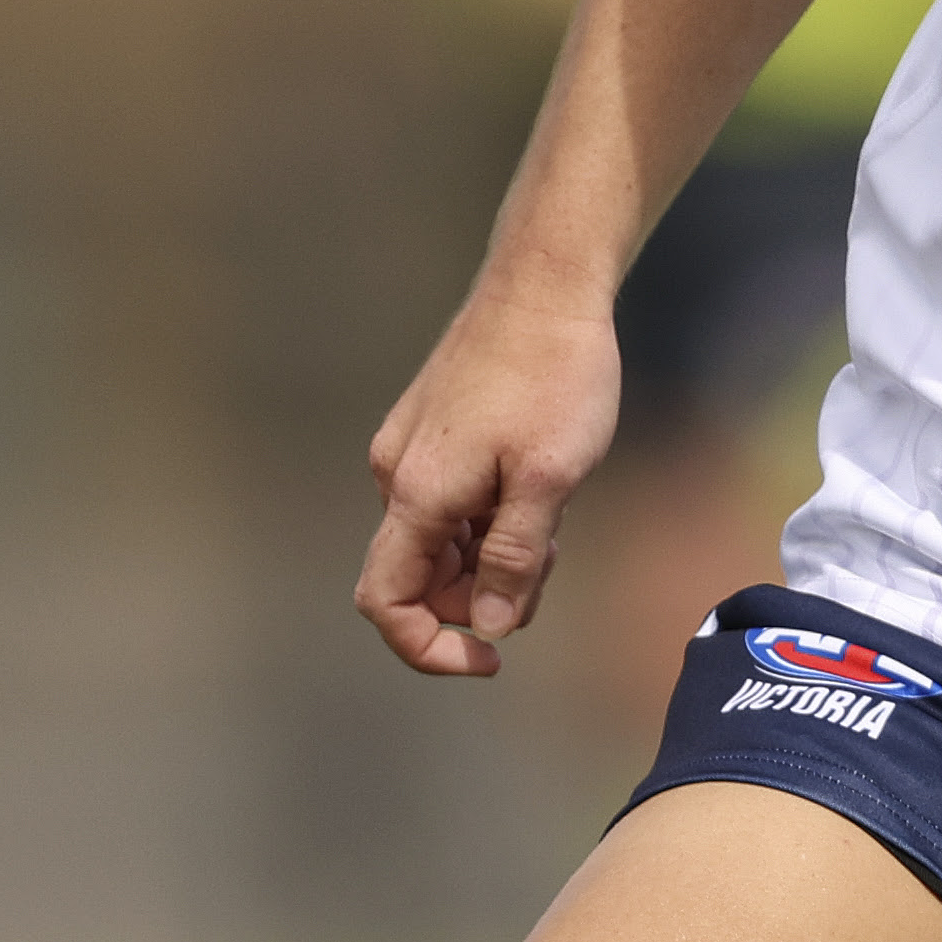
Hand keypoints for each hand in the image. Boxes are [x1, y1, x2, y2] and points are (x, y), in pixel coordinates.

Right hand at [355, 294, 621, 675]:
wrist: (547, 282)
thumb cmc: (556, 375)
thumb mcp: (551, 478)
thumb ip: (514, 557)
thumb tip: (487, 625)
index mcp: (416, 494)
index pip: (386, 601)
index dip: (427, 646)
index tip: (487, 659)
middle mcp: (397, 475)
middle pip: (417, 573)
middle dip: (477, 594)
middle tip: (546, 572)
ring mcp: (412, 448)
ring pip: (439, 536)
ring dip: (487, 554)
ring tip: (553, 529)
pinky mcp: (433, 426)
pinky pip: (450, 498)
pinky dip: (487, 516)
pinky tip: (538, 493)